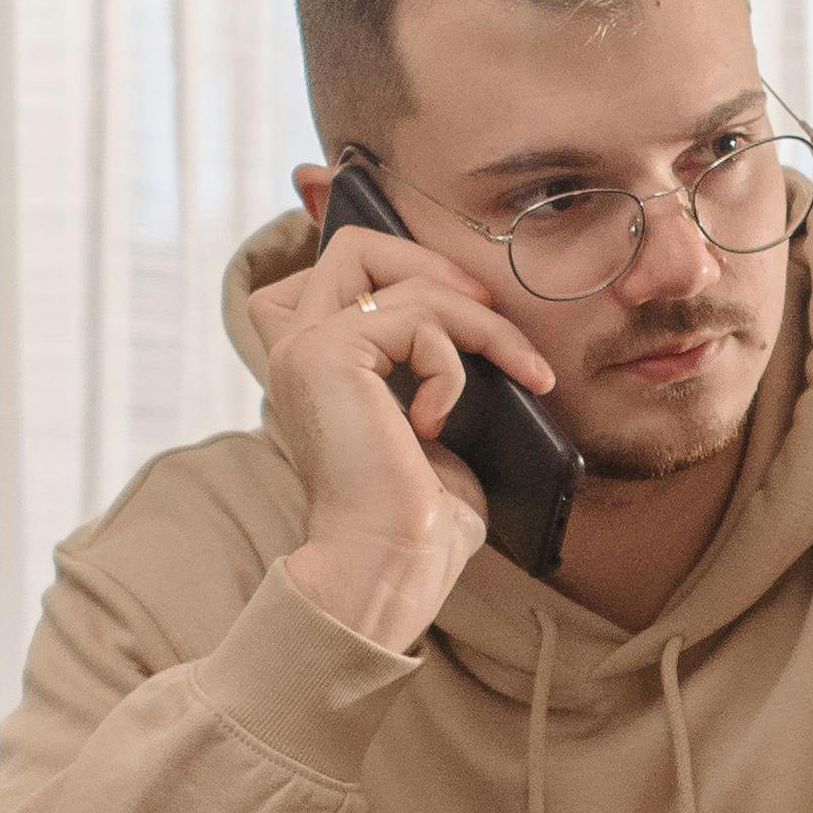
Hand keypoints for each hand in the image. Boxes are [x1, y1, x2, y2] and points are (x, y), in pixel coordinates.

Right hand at [260, 162, 552, 651]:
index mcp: (315, 365)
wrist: (386, 567)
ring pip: (393, 270)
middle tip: (486, 318)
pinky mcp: (328, 353)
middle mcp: (296, 349)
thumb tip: (490, 325)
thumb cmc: (417, 520)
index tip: (467, 313)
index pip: (335, 273)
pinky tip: (439, 421)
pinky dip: (454, 361)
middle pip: (352, 245)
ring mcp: (305, 347)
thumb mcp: (436, 425)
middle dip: (432, 266)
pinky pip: (417, 316)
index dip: (400, 269)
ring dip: (475, 318)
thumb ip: (434, 366)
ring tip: (516, 372)